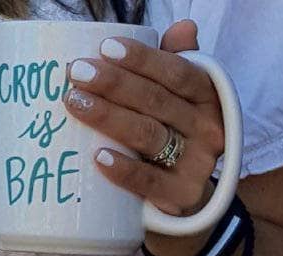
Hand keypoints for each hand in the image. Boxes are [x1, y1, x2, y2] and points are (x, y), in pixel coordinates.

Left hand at [61, 20, 224, 255]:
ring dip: (109, 117)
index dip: (142, 59)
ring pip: (148, 135)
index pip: (176, 72)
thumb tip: (182, 28)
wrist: (187, 202)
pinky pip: (147, 182)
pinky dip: (122, 169)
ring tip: (74, 103)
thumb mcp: (179, 103)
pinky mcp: (180, 197)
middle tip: (76, 73)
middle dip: (113, 84)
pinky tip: (97, 157)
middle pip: (156, 101)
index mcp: (207, 97)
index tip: (104, 48)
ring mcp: (196, 165)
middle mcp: (207, 129)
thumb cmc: (174, 140)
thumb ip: (176, 65)